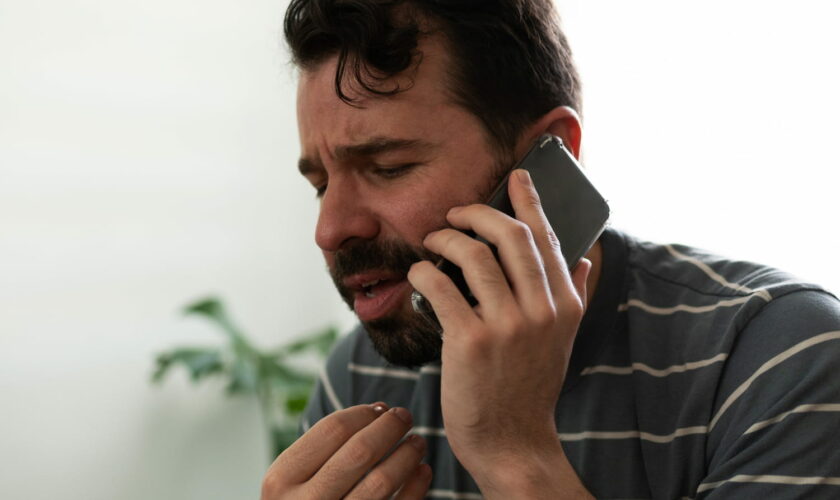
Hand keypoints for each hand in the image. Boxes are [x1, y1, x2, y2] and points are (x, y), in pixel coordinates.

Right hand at [261, 403, 431, 499]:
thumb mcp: (293, 479)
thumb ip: (325, 447)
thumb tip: (380, 410)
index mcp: (281, 479)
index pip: (332, 430)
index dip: (363, 413)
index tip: (381, 409)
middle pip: (359, 451)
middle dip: (389, 427)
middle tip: (405, 416)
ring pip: (381, 481)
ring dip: (407, 454)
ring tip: (417, 442)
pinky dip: (416, 486)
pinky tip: (422, 470)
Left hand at [407, 169, 591, 495]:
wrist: (511, 441)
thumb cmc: (529, 386)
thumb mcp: (562, 341)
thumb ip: (575, 296)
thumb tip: (585, 259)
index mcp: (565, 305)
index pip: (547, 237)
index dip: (529, 201)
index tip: (516, 176)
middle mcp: (540, 310)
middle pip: (510, 235)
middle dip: (479, 212)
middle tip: (458, 212)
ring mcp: (506, 325)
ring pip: (473, 254)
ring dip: (446, 238)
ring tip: (434, 240)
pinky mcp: (469, 341)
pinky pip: (441, 286)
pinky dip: (425, 271)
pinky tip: (420, 272)